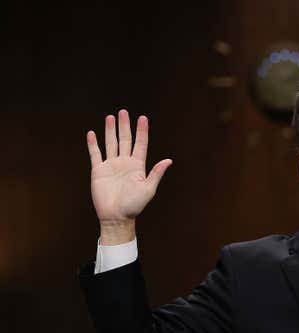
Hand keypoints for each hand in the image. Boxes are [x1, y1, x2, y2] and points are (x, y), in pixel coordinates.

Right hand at [86, 110, 171, 243]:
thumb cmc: (134, 205)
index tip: (143, 118)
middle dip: (124, 126)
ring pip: (111, 144)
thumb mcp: (148, 189)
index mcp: (138, 166)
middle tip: (123, 111)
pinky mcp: (98, 171)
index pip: (140, 144)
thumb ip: (156, 173)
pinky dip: (93, 144)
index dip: (142, 131)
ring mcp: (111, 166)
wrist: (116, 217)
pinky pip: (95, 154)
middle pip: (125, 140)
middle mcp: (125, 163)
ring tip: (110, 117)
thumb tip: (169, 160)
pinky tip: (92, 133)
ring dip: (110, 130)